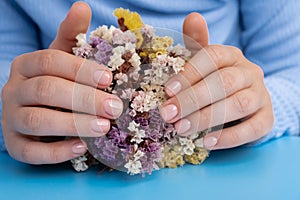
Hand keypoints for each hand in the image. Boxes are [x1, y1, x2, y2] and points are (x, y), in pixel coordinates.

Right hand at [1, 2, 122, 163]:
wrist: (34, 108)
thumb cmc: (55, 81)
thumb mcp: (63, 57)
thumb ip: (71, 35)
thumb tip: (82, 6)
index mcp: (26, 65)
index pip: (50, 61)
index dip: (80, 70)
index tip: (108, 78)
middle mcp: (13, 90)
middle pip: (46, 91)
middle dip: (84, 100)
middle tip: (114, 108)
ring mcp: (11, 119)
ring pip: (37, 120)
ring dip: (73, 124)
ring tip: (103, 127)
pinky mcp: (16, 144)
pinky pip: (31, 152)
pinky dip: (57, 152)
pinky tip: (81, 148)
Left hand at [159, 13, 273, 148]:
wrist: (246, 98)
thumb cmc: (217, 79)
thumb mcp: (204, 62)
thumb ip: (196, 44)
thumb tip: (191, 17)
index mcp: (231, 55)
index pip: (212, 57)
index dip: (189, 73)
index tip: (168, 90)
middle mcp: (248, 72)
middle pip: (224, 82)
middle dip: (193, 99)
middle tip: (169, 114)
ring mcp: (260, 95)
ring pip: (238, 104)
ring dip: (208, 118)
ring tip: (182, 129)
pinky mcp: (266, 118)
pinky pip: (253, 128)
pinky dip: (229, 137)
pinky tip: (208, 142)